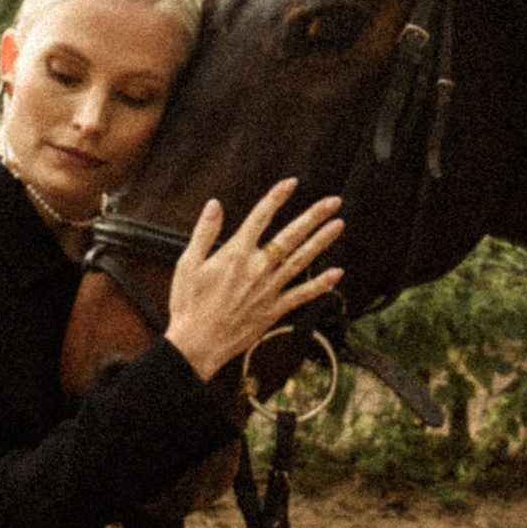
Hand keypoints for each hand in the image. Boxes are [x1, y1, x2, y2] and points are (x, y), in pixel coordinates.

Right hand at [164, 181, 343, 383]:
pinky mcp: (274, 309)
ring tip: (339, 225)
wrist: (197, 344)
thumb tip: (215, 205)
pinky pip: (302, 295)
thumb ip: (204, 232)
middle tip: (334, 201)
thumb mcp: (187, 264)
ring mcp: (269, 289)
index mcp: (235, 253)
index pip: (261, 217)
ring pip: (302, 260)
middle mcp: (257, 268)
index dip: (277, 197)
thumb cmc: (189, 305)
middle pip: (291, 236)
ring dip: (322, 242)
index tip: (291, 182)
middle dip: (314, 216)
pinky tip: (337, 274)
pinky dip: (321, 285)